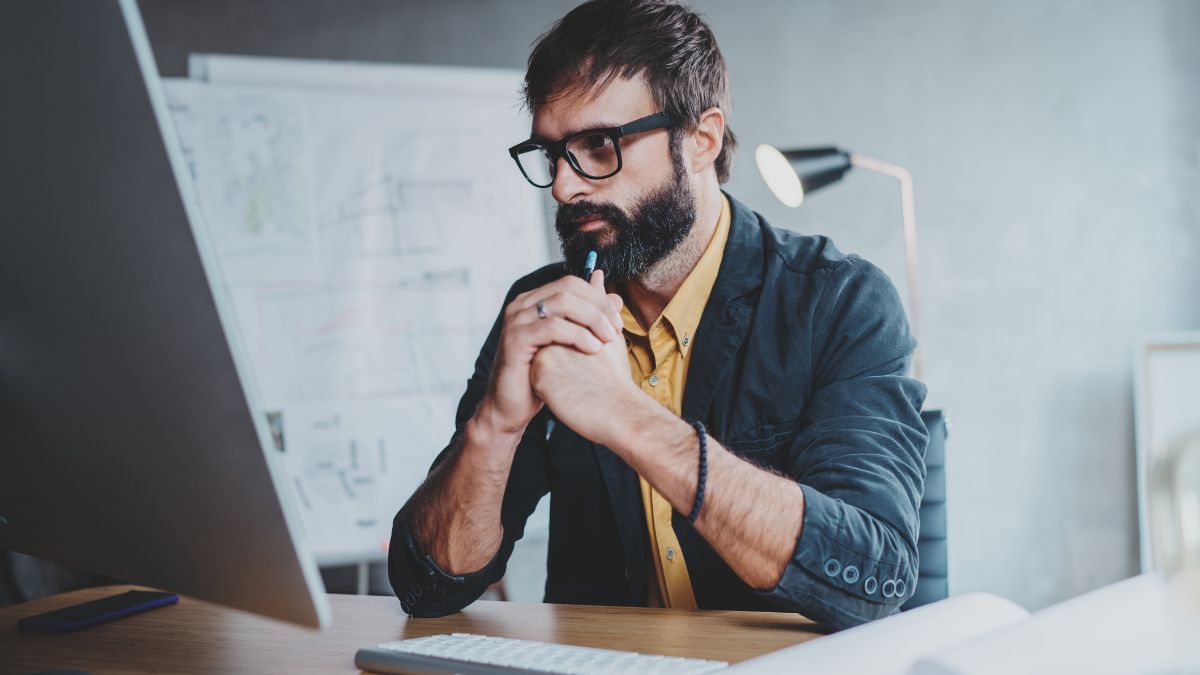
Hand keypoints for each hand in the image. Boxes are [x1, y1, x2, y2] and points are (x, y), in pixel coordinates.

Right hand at [478, 269, 623, 437]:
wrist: (512, 407)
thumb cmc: (543, 376)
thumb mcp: (571, 344)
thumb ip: (591, 318)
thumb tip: (615, 297)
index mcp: (534, 301)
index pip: (572, 283)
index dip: (599, 298)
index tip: (617, 321)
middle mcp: (522, 305)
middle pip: (568, 287)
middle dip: (598, 306)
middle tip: (616, 330)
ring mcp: (516, 320)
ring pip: (562, 302)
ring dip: (592, 318)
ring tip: (608, 339)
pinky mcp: (515, 340)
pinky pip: (551, 327)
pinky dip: (577, 335)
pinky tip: (593, 349)